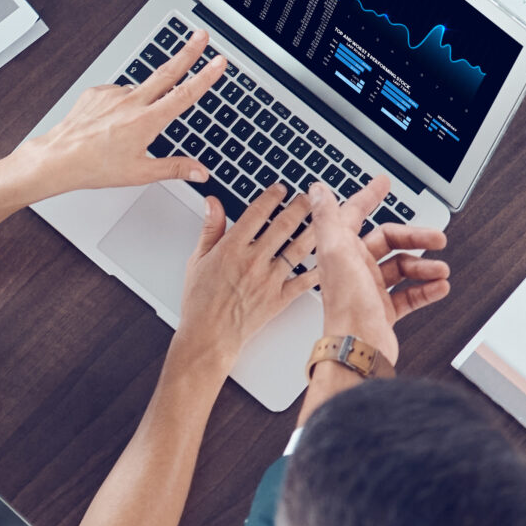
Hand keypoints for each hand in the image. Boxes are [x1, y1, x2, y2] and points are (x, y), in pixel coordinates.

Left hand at [18, 30, 223, 195]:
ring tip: (124, 130)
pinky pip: (117, 94)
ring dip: (143, 100)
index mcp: (146, 122)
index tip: (218, 62)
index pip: (183, 96)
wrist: (58, 158)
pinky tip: (110, 124)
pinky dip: (120, 105)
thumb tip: (200, 171)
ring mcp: (113, 94)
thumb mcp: (140, 173)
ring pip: (139, 90)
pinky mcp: (97, 91)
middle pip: (167, 72)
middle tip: (201, 35)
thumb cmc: (95, 167)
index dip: (205, 77)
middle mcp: (131, 102)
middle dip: (188, 52)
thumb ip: (174, 168)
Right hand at [172, 184, 323, 370]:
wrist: (209, 337)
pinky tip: (328, 256)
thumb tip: (212, 203)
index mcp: (231, 248)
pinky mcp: (279, 298)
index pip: (257, 213)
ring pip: (299, 248)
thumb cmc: (200, 302)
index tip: (280, 189)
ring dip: (314, 229)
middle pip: (284, 225)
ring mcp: (269, 280)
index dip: (272, 196)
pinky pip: (304, 280)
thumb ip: (210, 229)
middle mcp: (253, 261)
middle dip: (300, 206)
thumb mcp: (197, 260)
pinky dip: (319, 267)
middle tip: (309, 196)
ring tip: (324, 217)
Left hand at [303, 175, 449, 368]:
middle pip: (389, 241)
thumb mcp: (337, 253)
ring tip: (441, 271)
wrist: (358, 350)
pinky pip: (409, 294)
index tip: (383, 183)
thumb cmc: (347, 307)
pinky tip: (439, 287)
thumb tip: (316, 189)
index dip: (369, 197)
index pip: (354, 214)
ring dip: (425, 267)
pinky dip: (426, 289)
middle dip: (415, 238)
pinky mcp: (383, 311)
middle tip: (438, 238)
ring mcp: (369, 290)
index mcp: (341, 251)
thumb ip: (327, 219)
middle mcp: (353, 268)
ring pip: (402, 268)